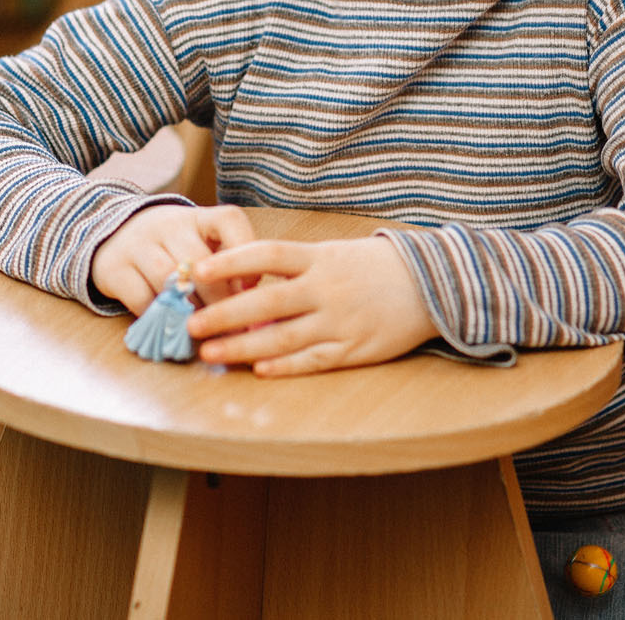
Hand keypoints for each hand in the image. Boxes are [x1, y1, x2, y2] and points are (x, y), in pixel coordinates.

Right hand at [90, 203, 255, 314]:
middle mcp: (167, 224)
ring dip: (190, 312)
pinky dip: (160, 319)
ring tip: (205, 333)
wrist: (112, 234)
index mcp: (197, 217)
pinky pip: (141, 298)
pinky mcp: (114, 268)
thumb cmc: (171, 247)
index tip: (251, 285)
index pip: (228, 220)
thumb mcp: (198, 243)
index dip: (245, 251)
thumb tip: (252, 304)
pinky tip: (172, 330)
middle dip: (220, 298)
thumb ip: (226, 266)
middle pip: (199, 259)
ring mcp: (137, 244)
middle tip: (234, 328)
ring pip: (169, 279)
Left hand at [188, 236, 438, 376]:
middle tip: (190, 324)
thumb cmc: (374, 266)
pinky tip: (259, 370)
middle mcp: (327, 289)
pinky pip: (314, 360)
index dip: (231, 262)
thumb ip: (295, 269)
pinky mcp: (355, 350)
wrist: (434, 284)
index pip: (267, 254)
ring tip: (211, 352)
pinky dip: (285, 366)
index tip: (198, 270)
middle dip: (224, 314)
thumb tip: (245, 283)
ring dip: (243, 347)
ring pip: (283, 337)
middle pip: (266, 302)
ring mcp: (341, 321)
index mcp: (320, 258)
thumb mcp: (335, 253)